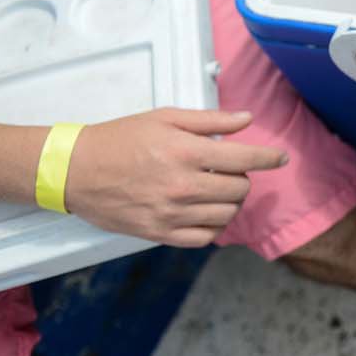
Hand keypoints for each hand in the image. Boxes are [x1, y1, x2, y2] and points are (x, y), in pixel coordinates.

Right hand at [63, 109, 286, 247]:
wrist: (74, 169)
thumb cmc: (119, 139)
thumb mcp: (164, 118)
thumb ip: (210, 120)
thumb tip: (247, 119)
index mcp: (186, 152)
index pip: (245, 157)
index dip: (269, 157)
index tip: (281, 157)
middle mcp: (183, 185)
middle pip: (240, 188)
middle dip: (243, 176)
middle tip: (227, 169)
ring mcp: (171, 213)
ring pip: (227, 213)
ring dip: (230, 200)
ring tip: (216, 188)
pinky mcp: (159, 233)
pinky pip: (205, 237)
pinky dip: (214, 225)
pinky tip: (206, 210)